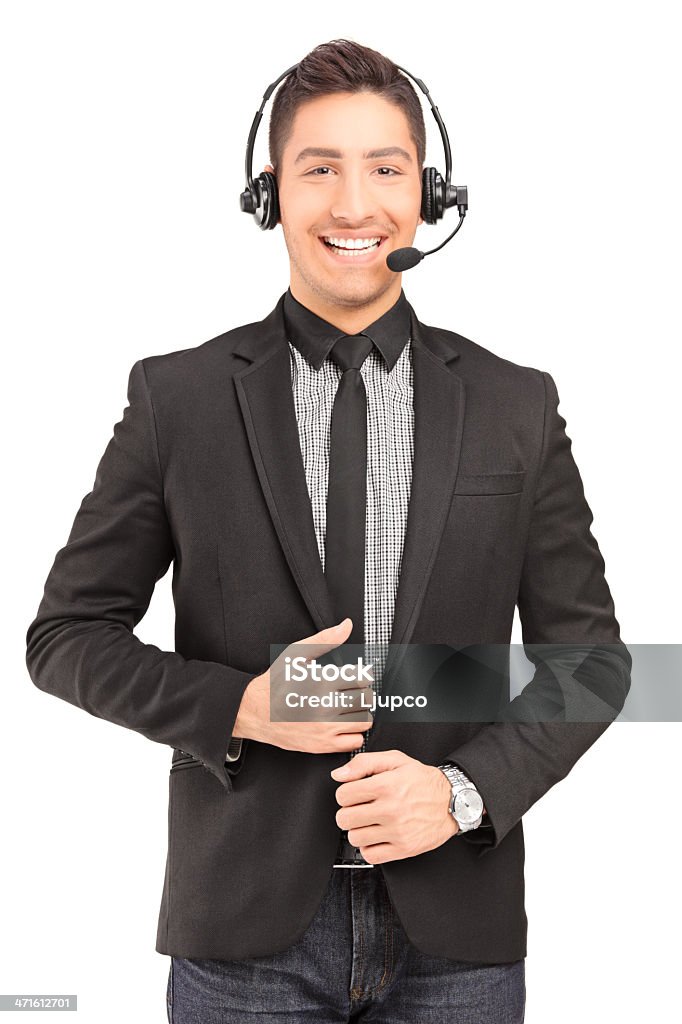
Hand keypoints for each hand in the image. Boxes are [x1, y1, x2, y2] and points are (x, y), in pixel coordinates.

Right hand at [232, 618, 372, 753]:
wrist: (255, 712)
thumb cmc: (276, 682)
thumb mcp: (296, 654)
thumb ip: (325, 640)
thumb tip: (347, 625)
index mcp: (322, 681)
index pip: (362, 678)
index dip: (362, 676)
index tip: (355, 677)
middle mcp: (326, 706)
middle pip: (367, 699)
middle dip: (362, 693)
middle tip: (351, 692)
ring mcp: (325, 728)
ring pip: (365, 720)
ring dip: (360, 713)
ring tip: (348, 708)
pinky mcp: (322, 745)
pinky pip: (355, 741)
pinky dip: (354, 733)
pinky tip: (343, 725)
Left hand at [330, 749, 461, 864]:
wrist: (452, 801)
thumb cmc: (423, 781)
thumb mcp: (395, 760)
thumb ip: (364, 763)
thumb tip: (339, 774)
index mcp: (386, 785)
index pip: (343, 795)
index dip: (346, 793)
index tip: (354, 794)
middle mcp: (391, 809)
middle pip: (344, 818)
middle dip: (348, 812)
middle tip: (360, 809)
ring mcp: (397, 831)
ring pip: (355, 838)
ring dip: (358, 830)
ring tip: (369, 822)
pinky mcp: (404, 849)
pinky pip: (371, 855)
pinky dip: (369, 847)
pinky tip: (377, 836)